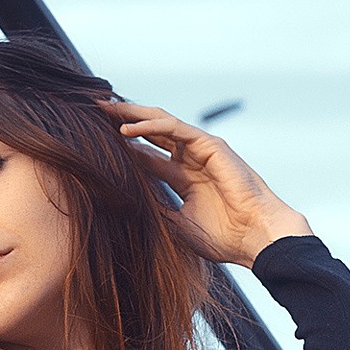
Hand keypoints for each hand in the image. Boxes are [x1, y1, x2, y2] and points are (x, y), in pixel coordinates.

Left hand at [101, 99, 311, 267]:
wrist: (257, 238)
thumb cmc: (225, 237)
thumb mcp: (178, 224)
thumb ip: (157, 208)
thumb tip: (125, 202)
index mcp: (184, 177)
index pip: (147, 155)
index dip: (122, 148)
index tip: (93, 142)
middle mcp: (191, 160)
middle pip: (151, 133)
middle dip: (122, 121)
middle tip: (93, 113)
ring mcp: (202, 150)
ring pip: (161, 123)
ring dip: (131, 115)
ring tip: (104, 110)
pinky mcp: (211, 146)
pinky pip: (175, 129)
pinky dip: (150, 126)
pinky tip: (126, 129)